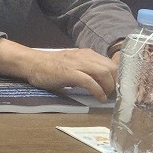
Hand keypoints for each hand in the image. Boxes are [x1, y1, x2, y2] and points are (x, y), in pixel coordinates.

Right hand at [0, 39, 117, 100]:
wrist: (32, 63)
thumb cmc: (52, 67)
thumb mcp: (74, 64)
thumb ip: (88, 69)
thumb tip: (104, 82)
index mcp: (87, 54)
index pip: (112, 64)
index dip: (119, 77)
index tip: (120, 88)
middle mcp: (85, 56)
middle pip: (112, 68)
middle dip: (117, 83)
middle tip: (115, 94)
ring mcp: (77, 63)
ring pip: (104, 73)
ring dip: (109, 87)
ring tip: (106, 96)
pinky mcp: (69, 72)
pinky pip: (90, 81)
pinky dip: (98, 91)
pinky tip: (99, 98)